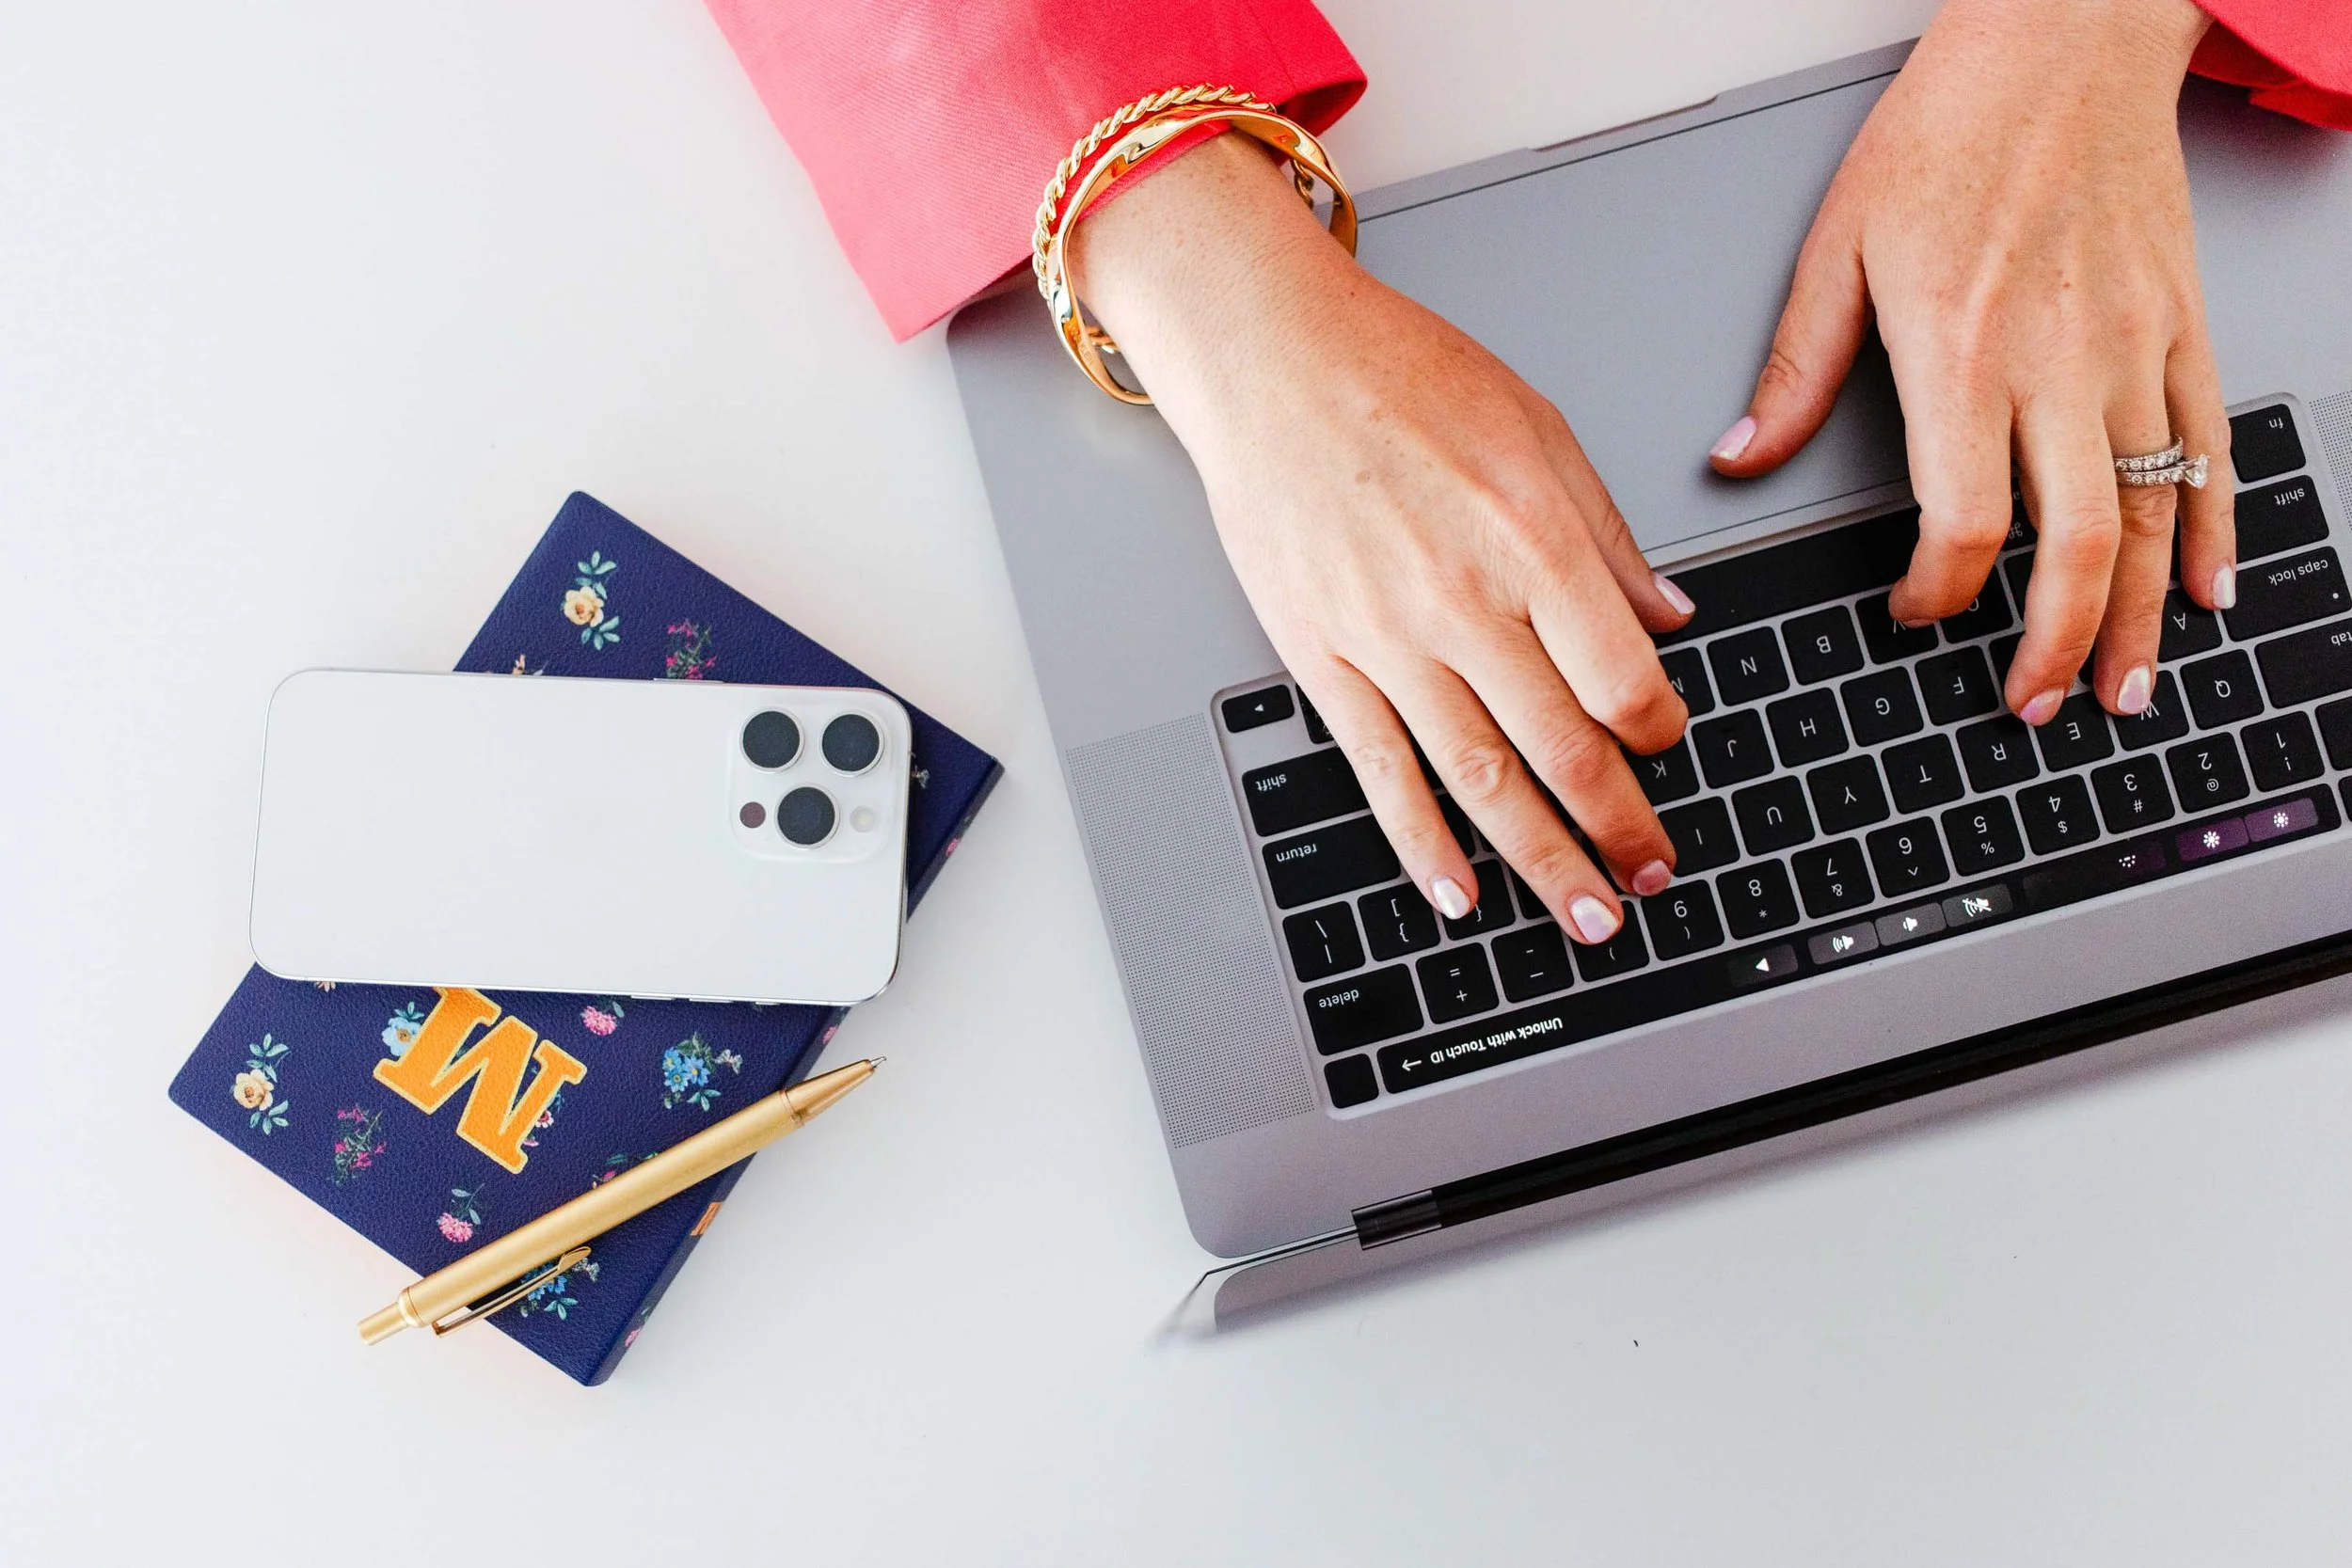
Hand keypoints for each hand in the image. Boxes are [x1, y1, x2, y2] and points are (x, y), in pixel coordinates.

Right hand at [1070, 136, 1692, 940]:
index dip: (1660, 729)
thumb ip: (1607, 536)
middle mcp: (1466, 604)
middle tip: (1654, 876)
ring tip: (1588, 914)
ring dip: (1544, 861)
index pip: (1623, 677)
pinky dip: (1422, 842)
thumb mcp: (1539, 428)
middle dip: (1621, 828)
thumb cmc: (1398, 374)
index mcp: (1534, 541)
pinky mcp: (1323, 659)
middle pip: (1566, 750)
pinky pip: (1382, 770)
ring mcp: (1388, 641)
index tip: (1667, 744)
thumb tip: (1668, 615)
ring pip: (1483, 780)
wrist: (1270, 360)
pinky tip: (1457, 891)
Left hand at [1710, 0, 2229, 723]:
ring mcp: (2135, 350)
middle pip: (2073, 546)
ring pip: (2151, 515)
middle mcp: (2058, 364)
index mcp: (1963, 353)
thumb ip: (1796, 368)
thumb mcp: (1839, 244)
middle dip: (2056, 645)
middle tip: (2035, 704)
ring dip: (2140, 618)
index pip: (1960, 524)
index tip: (1912, 615)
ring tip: (2124, 688)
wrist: (2066, 37)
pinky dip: (2214, 530)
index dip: (1937, 595)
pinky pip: (2211, 448)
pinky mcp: (2183, 327)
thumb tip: (1739, 459)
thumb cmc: (1950, 129)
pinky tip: (2207, 591)